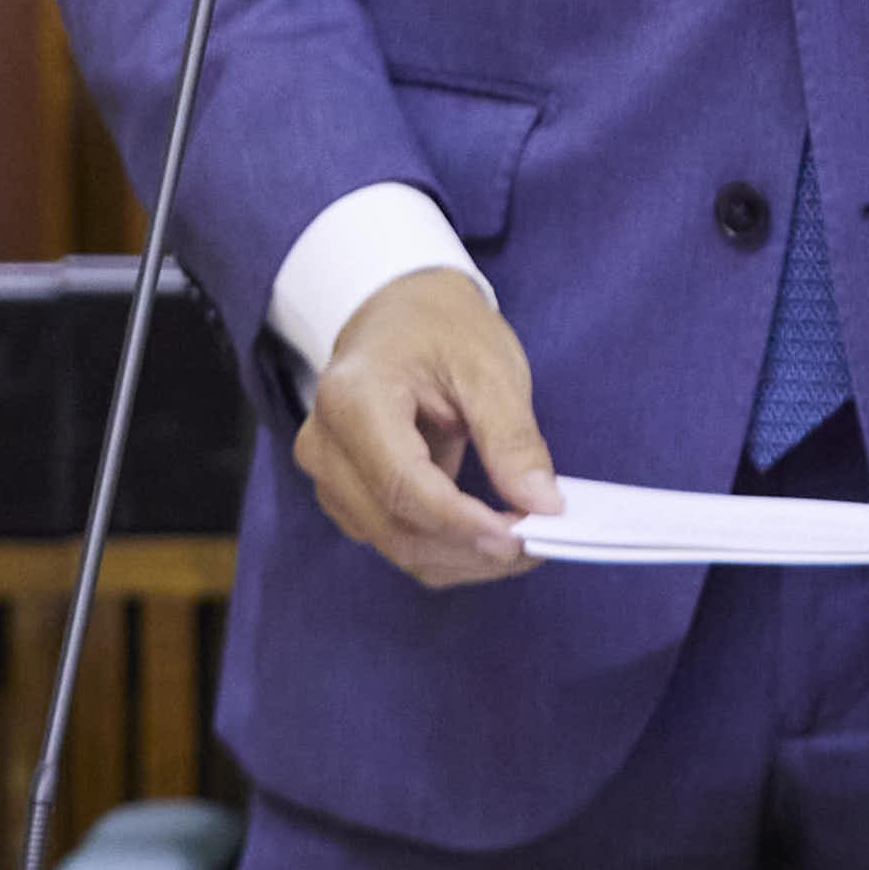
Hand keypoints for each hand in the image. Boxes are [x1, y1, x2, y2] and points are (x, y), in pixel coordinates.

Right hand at [293, 267, 560, 587]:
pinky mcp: (343, 494)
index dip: (463, 523)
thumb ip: (512, 438)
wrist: (398, 312)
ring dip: (462, 558)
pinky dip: (445, 550)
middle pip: (395, 528)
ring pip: (394, 546)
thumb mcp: (488, 365)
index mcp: (353, 399)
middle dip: (470, 549)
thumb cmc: (440, 328)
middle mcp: (324, 444)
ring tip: (521, 540)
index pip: (403, 485)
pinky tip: (488, 534)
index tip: (522, 537)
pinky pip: (393, 540)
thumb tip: (544, 505)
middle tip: (536, 544)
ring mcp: (328, 474)